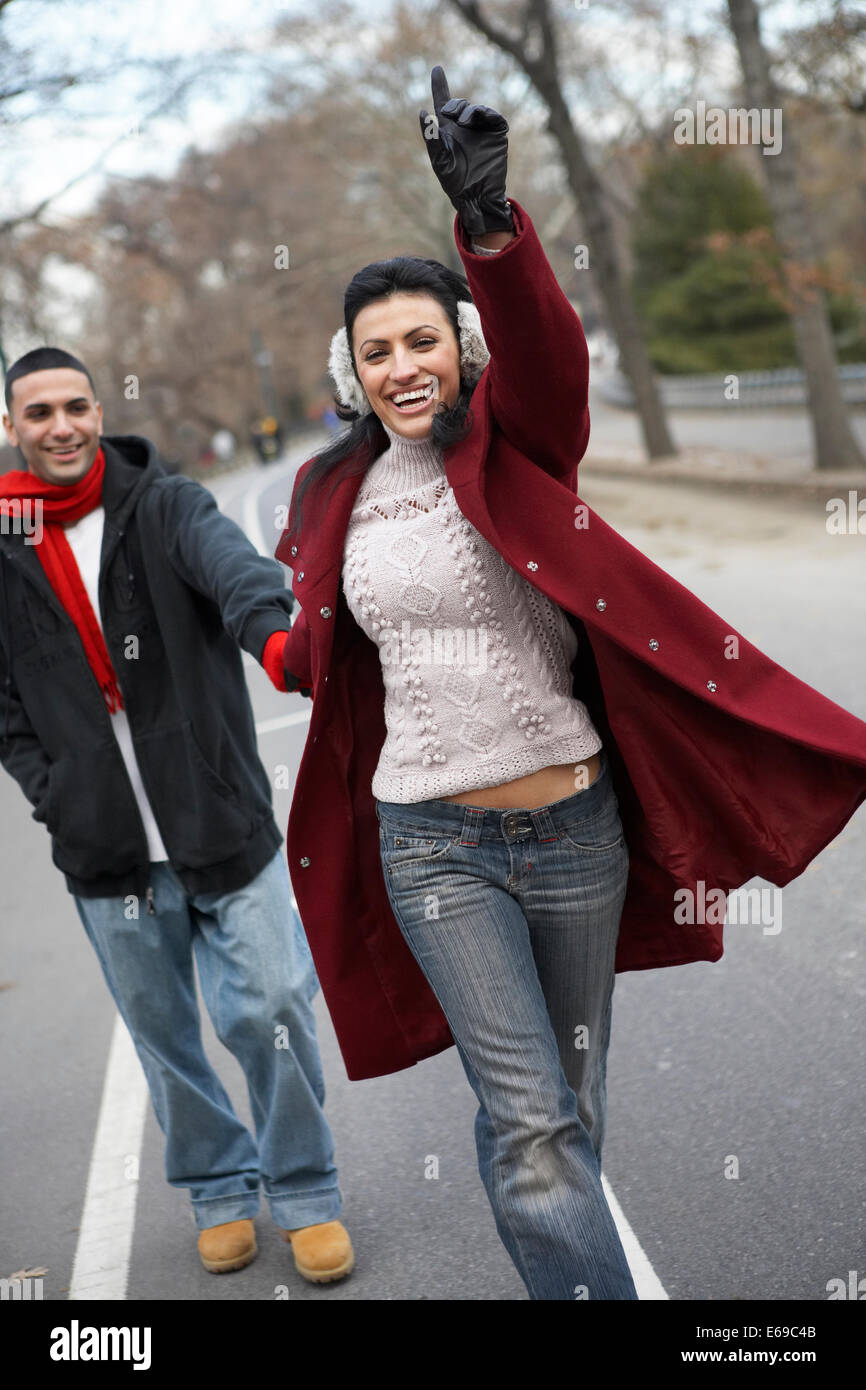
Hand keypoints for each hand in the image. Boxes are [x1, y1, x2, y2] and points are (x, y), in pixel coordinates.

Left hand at [419, 65, 511, 237]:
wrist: (476, 196)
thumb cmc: (454, 181)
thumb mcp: (439, 159)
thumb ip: (431, 137)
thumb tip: (422, 112)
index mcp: (449, 131)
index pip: (443, 103)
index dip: (439, 86)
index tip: (436, 69)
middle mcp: (465, 127)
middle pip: (460, 104)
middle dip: (455, 105)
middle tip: (451, 116)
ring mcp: (482, 129)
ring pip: (476, 108)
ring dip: (468, 111)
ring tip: (463, 123)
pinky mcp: (497, 134)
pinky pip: (494, 117)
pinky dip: (487, 114)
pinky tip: (478, 119)